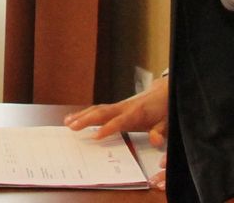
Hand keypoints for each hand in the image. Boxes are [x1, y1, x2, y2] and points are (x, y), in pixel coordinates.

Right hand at [64, 74, 168, 189]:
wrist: (163, 93)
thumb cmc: (164, 109)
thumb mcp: (166, 122)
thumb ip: (160, 132)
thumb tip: (155, 140)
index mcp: (136, 113)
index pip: (120, 121)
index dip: (108, 128)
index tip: (96, 136)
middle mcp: (124, 107)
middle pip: (102, 112)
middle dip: (86, 120)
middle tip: (72, 127)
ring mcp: (119, 106)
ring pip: (97, 109)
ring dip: (82, 115)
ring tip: (67, 122)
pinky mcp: (116, 107)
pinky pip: (98, 110)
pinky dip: (85, 113)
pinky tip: (74, 118)